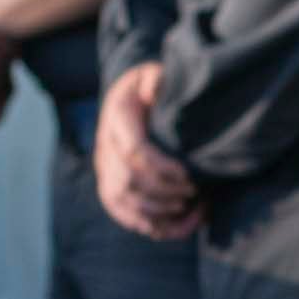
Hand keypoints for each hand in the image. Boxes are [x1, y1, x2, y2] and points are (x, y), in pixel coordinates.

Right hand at [94, 63, 199, 238]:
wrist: (126, 96)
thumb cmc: (147, 85)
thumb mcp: (152, 73)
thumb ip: (156, 79)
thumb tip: (155, 91)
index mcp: (117, 118)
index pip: (134, 150)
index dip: (162, 167)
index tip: (188, 173)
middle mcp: (105, 146)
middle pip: (128, 180)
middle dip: (164, 191)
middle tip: (193, 191)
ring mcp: (104, 168)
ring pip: (122, 200)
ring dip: (156, 209)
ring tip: (185, 206)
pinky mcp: (108, 184)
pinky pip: (120, 211)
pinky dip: (145, 223)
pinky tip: (171, 225)